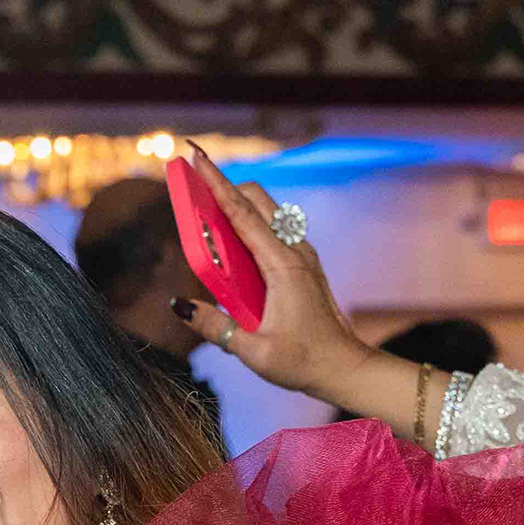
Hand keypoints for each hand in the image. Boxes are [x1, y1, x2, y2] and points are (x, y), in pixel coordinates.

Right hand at [175, 150, 380, 402]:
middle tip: (192, 184)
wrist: (344, 367)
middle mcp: (294, 251)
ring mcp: (300, 255)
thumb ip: (216, 327)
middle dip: (223, 186)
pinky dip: (246, 225)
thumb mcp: (255, 352)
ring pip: (265, 212)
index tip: (196, 157)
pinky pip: (270, 232)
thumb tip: (179, 305)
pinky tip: (229, 246)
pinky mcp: (300, 264)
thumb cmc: (304, 362)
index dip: (216, 183)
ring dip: (234, 206)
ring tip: (204, 216)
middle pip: (255, 200)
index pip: (242, 213)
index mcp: (282, 265)